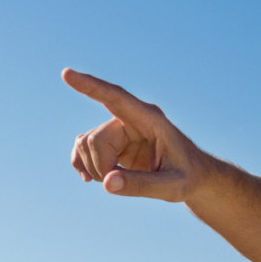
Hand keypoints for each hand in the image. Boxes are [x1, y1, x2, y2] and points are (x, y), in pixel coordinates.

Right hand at [63, 68, 206, 201]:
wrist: (193, 178)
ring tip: (118, 182)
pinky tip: (88, 179)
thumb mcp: (173, 187)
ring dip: (94, 168)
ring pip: (85, 144)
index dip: (91, 87)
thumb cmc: (188, 179)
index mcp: (151, 119)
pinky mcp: (112, 142)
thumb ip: (143, 185)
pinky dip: (80, 164)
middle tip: (121, 184)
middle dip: (102, 166)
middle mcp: (132, 119)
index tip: (67, 74)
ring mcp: (119, 129)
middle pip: (96, 138)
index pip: (116, 98)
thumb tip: (107, 183)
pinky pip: (81, 148)